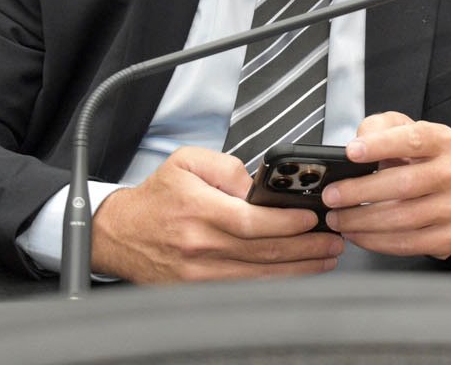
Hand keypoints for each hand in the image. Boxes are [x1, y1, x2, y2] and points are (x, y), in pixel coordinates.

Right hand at [90, 146, 341, 282]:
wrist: (117, 234)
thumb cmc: (156, 197)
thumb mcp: (187, 162)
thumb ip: (228, 166)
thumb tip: (258, 185)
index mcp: (200, 211)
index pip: (253, 222)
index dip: (288, 223)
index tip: (313, 219)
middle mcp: (200, 246)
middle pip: (263, 252)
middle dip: (306, 248)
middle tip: (333, 241)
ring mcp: (198, 273)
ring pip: (258, 275)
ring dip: (297, 268)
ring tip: (325, 258)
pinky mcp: (197, 289)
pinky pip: (243, 288)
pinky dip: (272, 283)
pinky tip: (294, 274)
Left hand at [323, 112, 450, 258]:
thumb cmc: (421, 160)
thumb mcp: (402, 132)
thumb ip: (379, 128)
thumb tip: (360, 141)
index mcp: (443, 141)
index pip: (413, 140)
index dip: (381, 145)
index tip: (352, 152)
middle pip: (405, 183)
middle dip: (360, 192)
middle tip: (332, 196)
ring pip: (403, 218)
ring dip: (362, 221)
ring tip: (339, 218)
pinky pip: (408, 243)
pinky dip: (375, 241)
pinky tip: (359, 233)